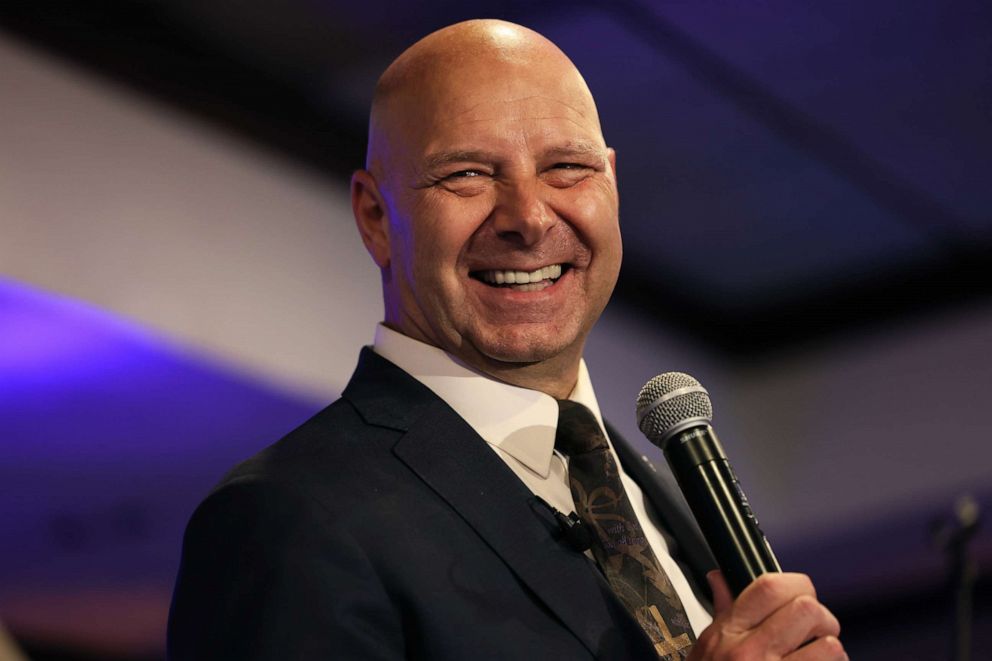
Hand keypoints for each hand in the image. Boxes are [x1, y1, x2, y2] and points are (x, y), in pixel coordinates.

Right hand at [688, 571, 846, 659]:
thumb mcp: (706, 648)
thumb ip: (723, 611)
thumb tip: (721, 579)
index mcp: (729, 633)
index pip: (770, 587)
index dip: (797, 585)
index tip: (801, 596)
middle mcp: (750, 653)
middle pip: (807, 609)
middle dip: (821, 620)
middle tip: (815, 632)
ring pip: (831, 647)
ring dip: (831, 654)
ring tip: (817, 659)